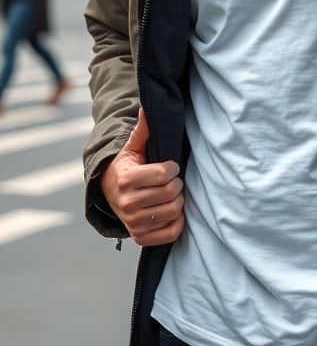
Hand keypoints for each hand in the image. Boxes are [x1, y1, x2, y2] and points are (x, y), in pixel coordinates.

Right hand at [100, 108, 184, 245]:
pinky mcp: (140, 237)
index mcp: (126, 179)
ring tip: (171, 193)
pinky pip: (172, 232)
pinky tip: (171, 210)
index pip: (165, 175)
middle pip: (171, 193)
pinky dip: (177, 221)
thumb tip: (146, 108)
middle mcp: (127, 204)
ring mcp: (133, 223)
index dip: (173, 168)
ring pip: (174, 211)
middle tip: (171, 180)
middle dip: (177, 183)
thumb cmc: (126, 168)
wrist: (109, 194)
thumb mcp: (132, 149)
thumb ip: (142, 131)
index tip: (170, 166)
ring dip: (178, 200)